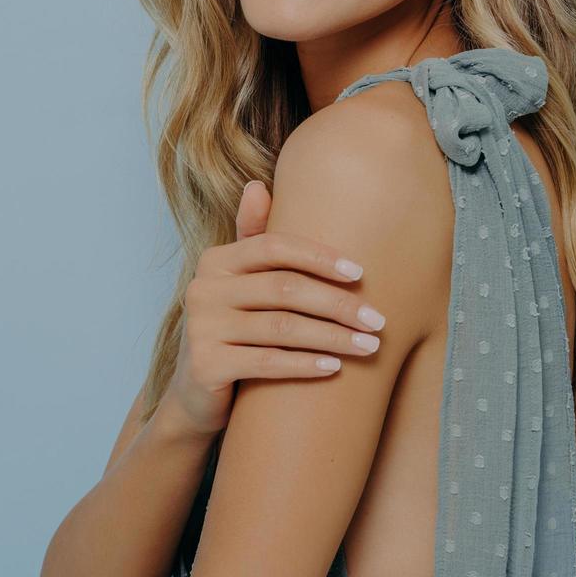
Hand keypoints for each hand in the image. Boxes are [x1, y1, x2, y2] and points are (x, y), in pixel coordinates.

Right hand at [158, 180, 386, 440]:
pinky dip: (305, 365)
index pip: (273, 246)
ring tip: (369, 346)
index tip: (361, 273)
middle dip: (338, 304)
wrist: (197, 392)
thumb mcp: (240, 283)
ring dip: (333, 337)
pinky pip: (267, 363)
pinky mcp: (206, 366)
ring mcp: (201, 328)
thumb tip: (257, 184)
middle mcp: (203, 289)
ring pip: (282, 328)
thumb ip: (253, 238)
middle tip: (378, 320)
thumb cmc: (234, 328)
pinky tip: (335, 368)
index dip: (319, 257)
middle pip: (284, 288)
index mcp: (215, 260)